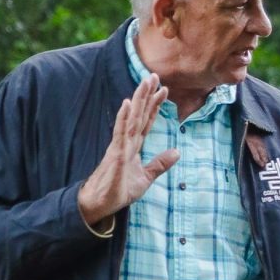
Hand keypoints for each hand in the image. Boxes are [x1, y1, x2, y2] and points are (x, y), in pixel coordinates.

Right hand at [77, 75, 177, 227]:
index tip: (164, 90)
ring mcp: (120, 145)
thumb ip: (160, 164)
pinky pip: (120, 133)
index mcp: (134, 145)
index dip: (155, 106)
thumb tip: (177, 151)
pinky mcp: (115, 154)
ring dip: (139, 100)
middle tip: (154, 75)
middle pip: (139, 114)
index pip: (147, 121)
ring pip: (131, 118)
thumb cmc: (119, 190)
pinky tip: (128, 103)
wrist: (102, 204)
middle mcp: (127, 141)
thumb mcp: (146, 177)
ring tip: (145, 82)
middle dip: (147, 95)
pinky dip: (124, 117)